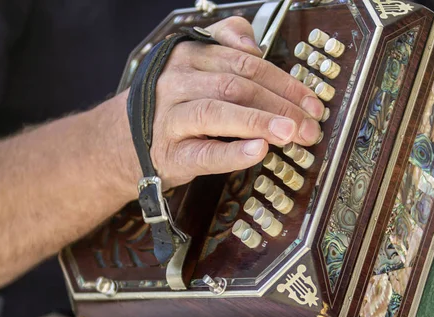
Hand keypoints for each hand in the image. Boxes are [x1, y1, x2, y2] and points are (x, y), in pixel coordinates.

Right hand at [105, 16, 324, 197]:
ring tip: (290, 133)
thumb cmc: (171, 105)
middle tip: (310, 125)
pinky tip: (257, 151)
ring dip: (259, 121)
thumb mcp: (193, 66)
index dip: (284, 82)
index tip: (312, 102)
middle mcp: (177, 82)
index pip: (245, 64)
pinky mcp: (169, 153)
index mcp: (189, 56)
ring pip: (217, 112)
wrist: (121, 141)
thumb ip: (225, 45)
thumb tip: (256, 47)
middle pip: (237, 86)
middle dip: (280, 105)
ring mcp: (169, 118)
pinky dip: (232, 153)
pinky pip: (203, 152)